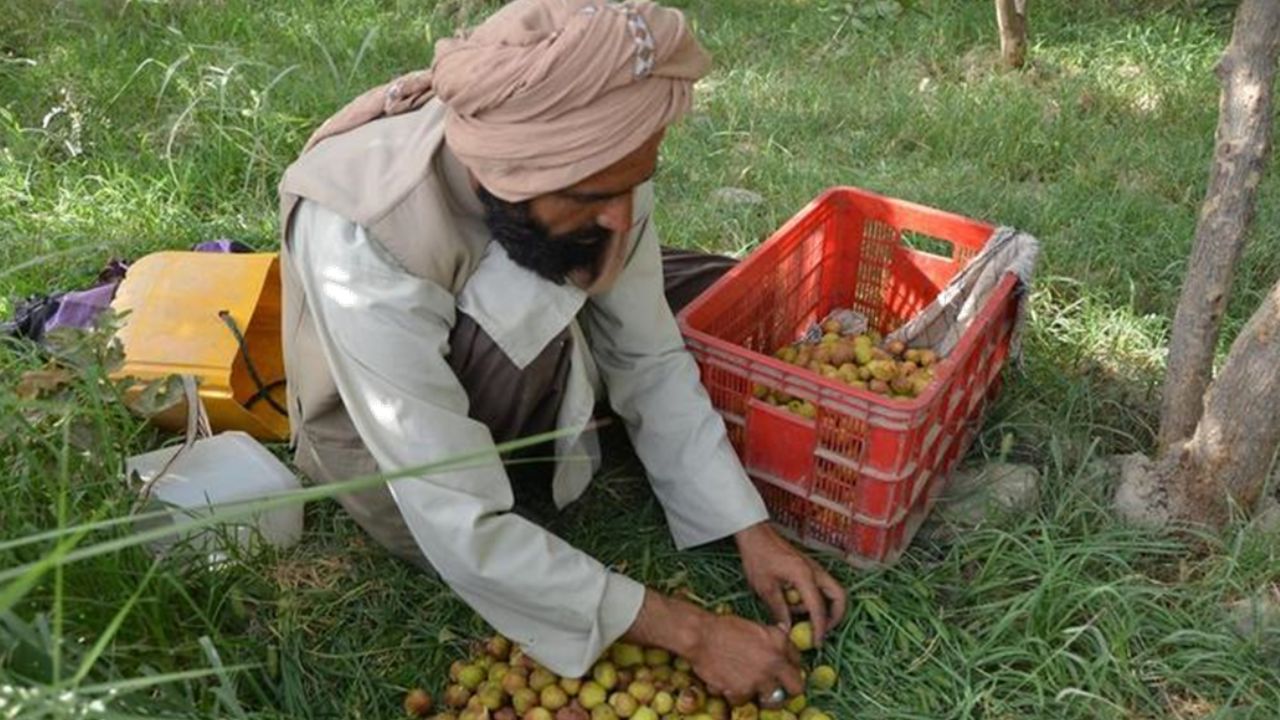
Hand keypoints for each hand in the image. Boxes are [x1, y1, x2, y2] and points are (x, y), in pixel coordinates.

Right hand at [623, 590, 803, 707]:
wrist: (700, 635)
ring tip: (749, 688)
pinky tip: (728, 684)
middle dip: (788, 690)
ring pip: (772, 700)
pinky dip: (736, 695)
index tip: (782, 672)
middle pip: (796, 687)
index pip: (797, 661)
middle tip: (776, 690)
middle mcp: (776, 661)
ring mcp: (761, 679)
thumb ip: (771, 636)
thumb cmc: (723, 627)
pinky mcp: (743, 691)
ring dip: (762, 695)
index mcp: (780, 641)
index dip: (789, 667)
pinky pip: (745, 700)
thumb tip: (783, 632)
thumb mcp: (754, 626)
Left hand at [735, 521, 847, 645]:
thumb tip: (788, 631)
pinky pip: (821, 587)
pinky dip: (814, 598)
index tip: (817, 643)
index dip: (820, 628)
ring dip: (820, 607)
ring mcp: (815, 568)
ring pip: (832, 592)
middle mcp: (815, 571)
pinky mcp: (810, 568)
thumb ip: (779, 609)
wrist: (755, 534)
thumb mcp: (765, 587)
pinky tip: (792, 600)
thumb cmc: (758, 557)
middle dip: (835, 616)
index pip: (818, 607)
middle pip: (839, 597)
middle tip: (821, 631)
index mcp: (804, 575)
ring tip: (794, 612)